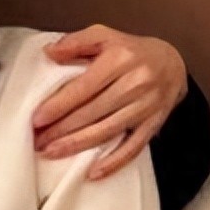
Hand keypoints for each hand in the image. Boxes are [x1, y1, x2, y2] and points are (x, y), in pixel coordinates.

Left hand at [32, 24, 186, 179]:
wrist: (172, 63)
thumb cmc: (130, 51)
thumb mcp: (104, 35)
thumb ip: (75, 42)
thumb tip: (49, 53)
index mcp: (119, 60)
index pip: (83, 88)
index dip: (59, 106)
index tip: (37, 119)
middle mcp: (135, 83)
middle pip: (92, 112)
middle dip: (61, 129)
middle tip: (37, 141)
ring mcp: (146, 106)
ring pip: (107, 131)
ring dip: (78, 145)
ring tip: (52, 153)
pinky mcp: (154, 124)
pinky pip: (134, 148)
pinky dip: (114, 162)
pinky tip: (93, 173)